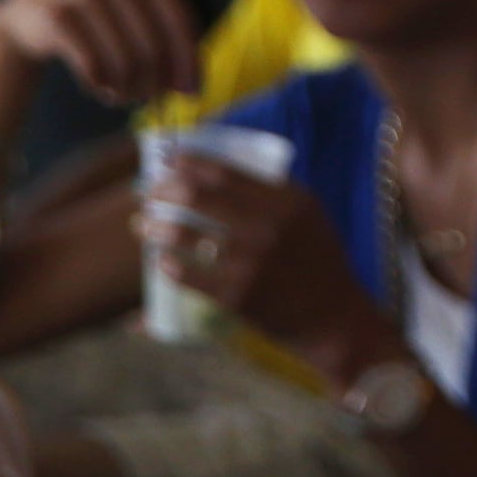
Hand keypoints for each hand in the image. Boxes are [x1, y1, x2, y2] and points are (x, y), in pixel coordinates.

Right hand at [0, 0, 198, 140]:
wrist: (33, 8)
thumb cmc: (100, 18)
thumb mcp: (136, 16)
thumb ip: (170, 45)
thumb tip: (192, 89)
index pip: (180, 22)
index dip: (189, 62)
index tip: (191, 93)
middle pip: (153, 49)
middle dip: (154, 83)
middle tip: (147, 98)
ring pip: (124, 63)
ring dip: (127, 90)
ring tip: (121, 94)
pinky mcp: (57, 18)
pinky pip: (93, 68)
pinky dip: (100, 86)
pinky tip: (98, 86)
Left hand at [138, 152, 380, 363]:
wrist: (333, 317)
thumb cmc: (319, 262)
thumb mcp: (308, 216)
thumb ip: (274, 195)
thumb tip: (224, 176)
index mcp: (288, 201)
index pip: (229, 172)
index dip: (192, 163)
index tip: (170, 159)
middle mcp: (270, 228)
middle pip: (202, 197)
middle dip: (166, 191)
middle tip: (149, 192)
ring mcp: (252, 263)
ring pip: (189, 236)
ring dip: (158, 228)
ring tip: (142, 225)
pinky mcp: (239, 297)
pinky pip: (192, 277)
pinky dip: (171, 268)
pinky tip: (160, 263)